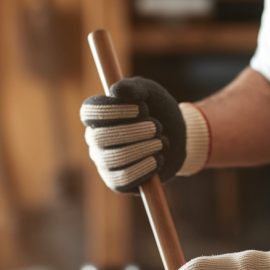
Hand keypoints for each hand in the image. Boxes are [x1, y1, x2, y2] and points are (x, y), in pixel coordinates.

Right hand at [80, 77, 208, 192]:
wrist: (180, 137)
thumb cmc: (159, 111)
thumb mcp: (150, 92)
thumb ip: (133, 88)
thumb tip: (115, 91)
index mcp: (98, 116)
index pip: (89, 112)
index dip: (114, 110)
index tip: (142, 107)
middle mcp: (96, 139)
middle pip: (101, 137)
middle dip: (134, 131)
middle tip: (156, 126)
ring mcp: (105, 162)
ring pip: (116, 158)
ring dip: (144, 148)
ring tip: (161, 141)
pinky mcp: (117, 182)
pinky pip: (124, 178)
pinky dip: (145, 168)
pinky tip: (158, 159)